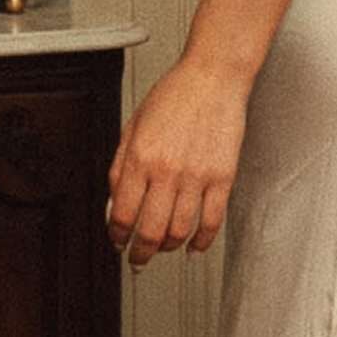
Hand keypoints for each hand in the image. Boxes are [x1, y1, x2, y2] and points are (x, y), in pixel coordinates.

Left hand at [107, 47, 248, 264]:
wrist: (213, 77)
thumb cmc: (174, 95)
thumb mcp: (133, 126)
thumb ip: (119, 165)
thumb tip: (114, 202)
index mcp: (139, 157)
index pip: (122, 213)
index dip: (117, 236)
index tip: (118, 242)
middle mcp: (166, 171)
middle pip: (150, 231)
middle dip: (140, 253)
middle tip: (138, 259)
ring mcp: (196, 176)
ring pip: (180, 231)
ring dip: (168, 248)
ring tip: (164, 248)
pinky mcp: (222, 178)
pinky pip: (211, 221)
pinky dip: (202, 241)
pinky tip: (194, 246)